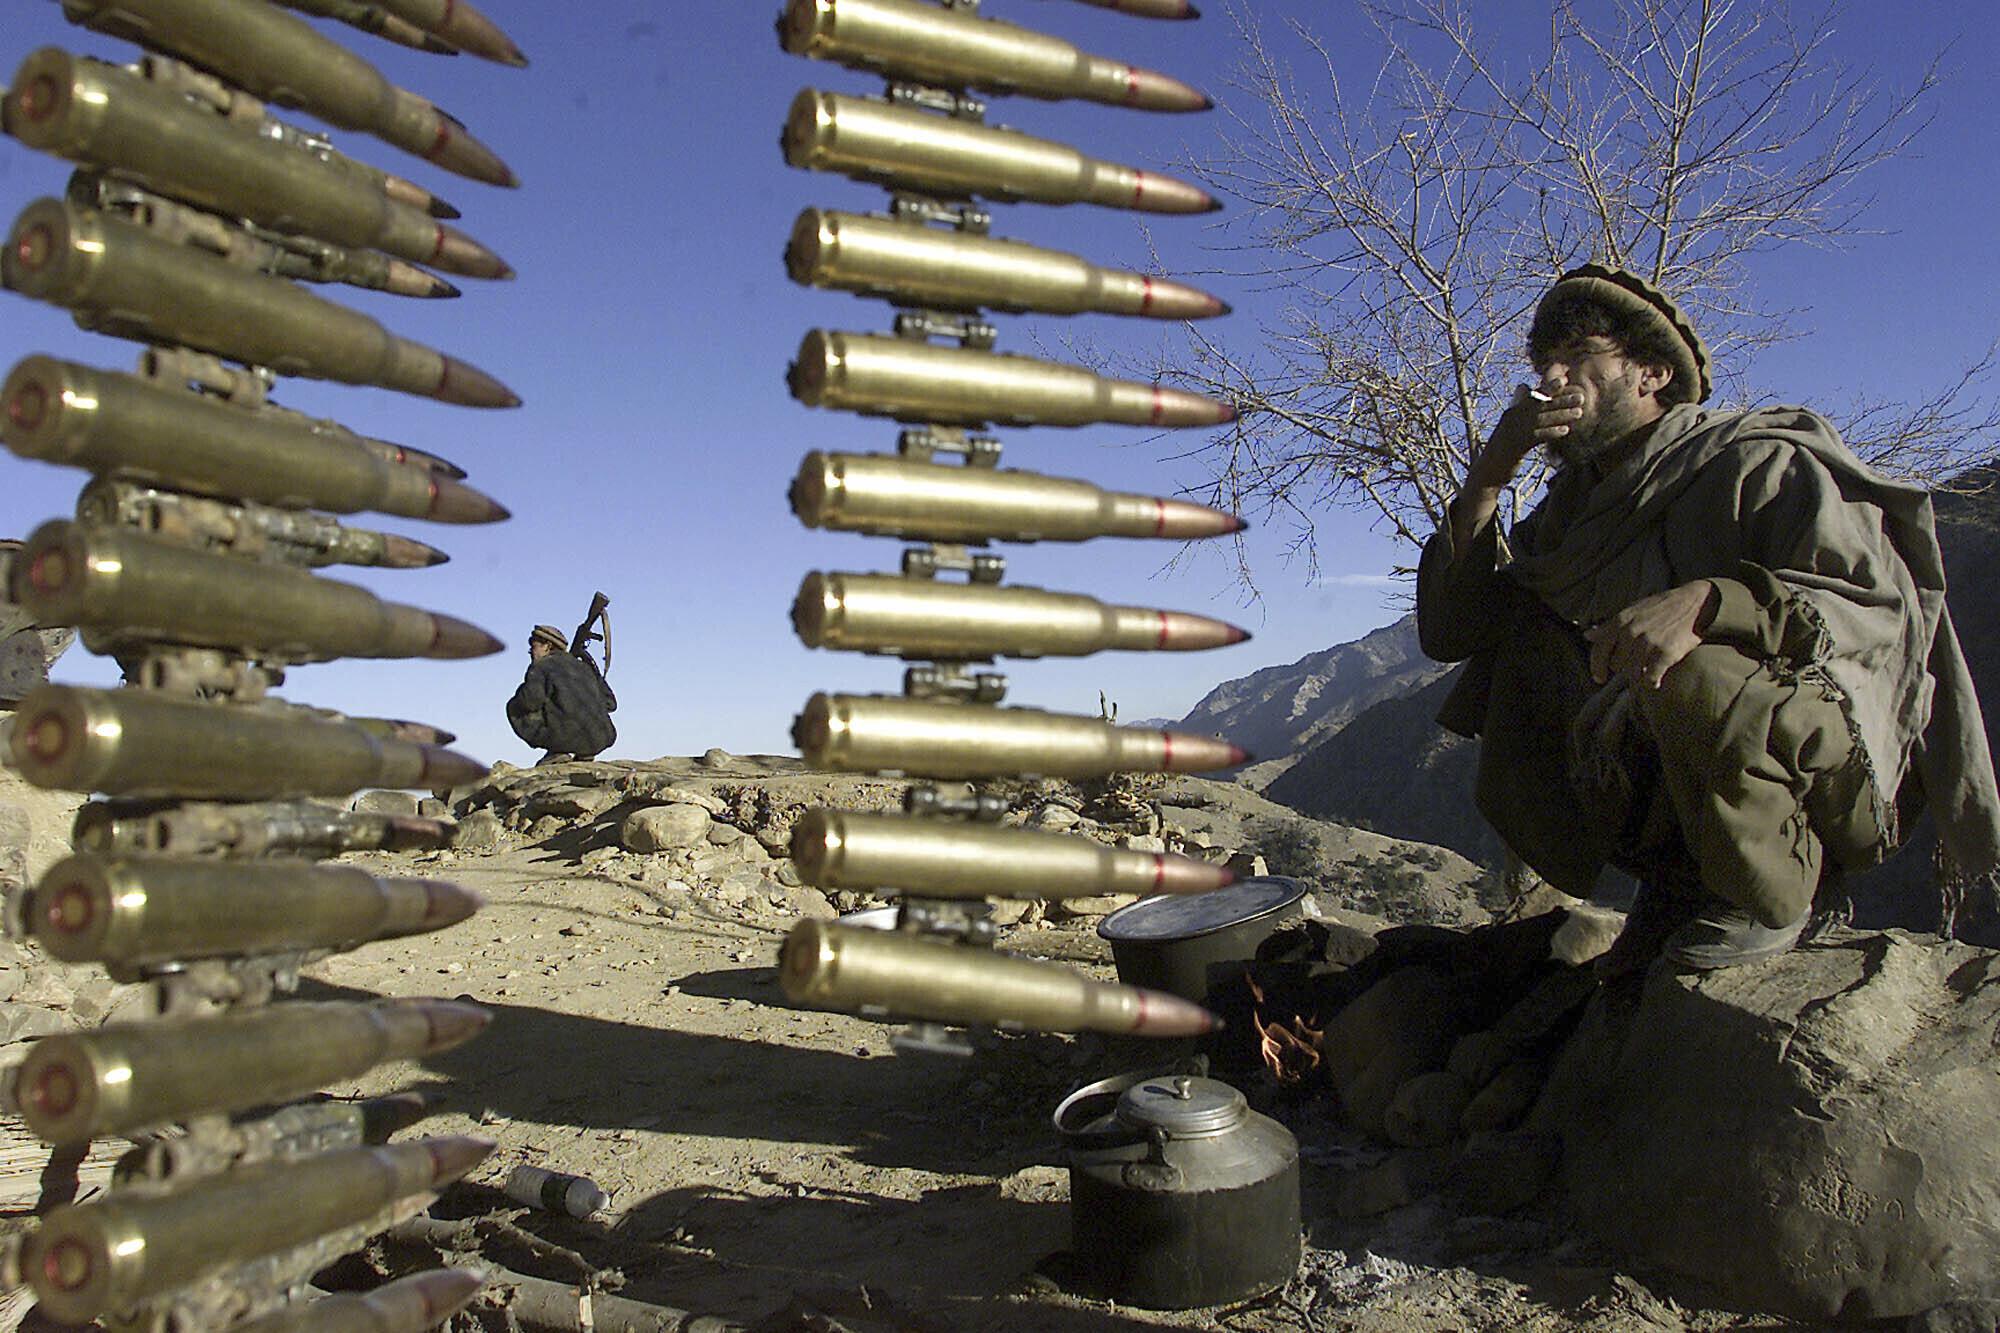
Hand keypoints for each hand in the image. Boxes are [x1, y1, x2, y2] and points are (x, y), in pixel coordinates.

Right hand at [1469, 380, 1583, 487]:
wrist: (1488, 471)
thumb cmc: (1502, 450)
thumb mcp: (1509, 427)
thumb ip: (1518, 409)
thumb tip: (1523, 388)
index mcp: (1512, 412)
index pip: (1532, 396)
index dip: (1548, 388)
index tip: (1564, 381)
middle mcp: (1512, 418)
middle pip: (1540, 405)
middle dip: (1561, 400)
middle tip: (1581, 396)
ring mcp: (1514, 431)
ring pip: (1542, 419)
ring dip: (1562, 415)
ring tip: (1579, 413)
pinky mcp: (1516, 446)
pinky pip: (1538, 436)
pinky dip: (1552, 432)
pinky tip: (1565, 430)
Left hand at [1584, 580, 1719, 688]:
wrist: (1696, 602)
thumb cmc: (1663, 608)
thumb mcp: (1633, 611)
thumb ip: (1610, 626)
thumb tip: (1587, 635)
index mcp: (1620, 621)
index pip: (1599, 649)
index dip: (1596, 666)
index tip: (1599, 678)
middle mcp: (1631, 632)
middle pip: (1616, 664)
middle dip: (1624, 668)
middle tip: (1637, 665)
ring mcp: (1648, 643)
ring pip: (1632, 673)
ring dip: (1639, 676)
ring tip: (1648, 672)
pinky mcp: (1665, 653)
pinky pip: (1650, 678)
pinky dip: (1651, 683)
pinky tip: (1655, 682)